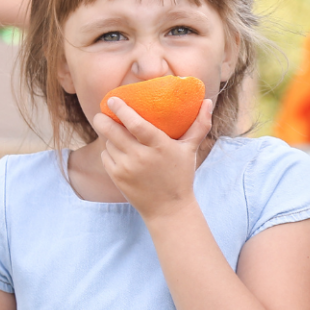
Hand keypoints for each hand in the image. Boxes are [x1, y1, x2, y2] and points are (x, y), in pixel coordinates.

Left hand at [90, 96, 213, 219]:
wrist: (168, 209)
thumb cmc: (180, 175)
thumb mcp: (190, 150)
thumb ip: (199, 125)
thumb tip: (207, 101)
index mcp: (160, 146)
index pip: (136, 124)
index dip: (122, 110)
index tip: (113, 99)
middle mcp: (141, 157)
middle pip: (113, 131)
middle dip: (102, 119)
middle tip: (102, 112)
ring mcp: (127, 168)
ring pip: (108, 143)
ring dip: (109, 136)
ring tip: (116, 133)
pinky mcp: (117, 178)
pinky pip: (105, 156)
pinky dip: (109, 151)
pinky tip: (117, 150)